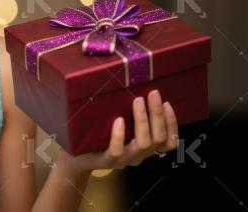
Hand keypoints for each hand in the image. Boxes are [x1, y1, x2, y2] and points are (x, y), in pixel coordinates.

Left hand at [57, 89, 178, 175]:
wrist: (76, 158)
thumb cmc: (99, 137)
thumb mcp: (119, 125)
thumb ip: (130, 114)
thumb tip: (138, 85)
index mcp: (145, 148)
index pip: (169, 141)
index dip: (172, 123)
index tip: (167, 103)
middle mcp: (138, 155)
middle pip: (159, 139)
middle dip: (158, 114)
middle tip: (153, 93)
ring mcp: (123, 159)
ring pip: (142, 144)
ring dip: (142, 120)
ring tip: (137, 100)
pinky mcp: (106, 161)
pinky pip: (117, 150)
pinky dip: (120, 134)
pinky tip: (118, 120)